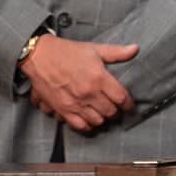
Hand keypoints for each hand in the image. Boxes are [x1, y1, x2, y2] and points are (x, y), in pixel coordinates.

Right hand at [22, 36, 137, 133]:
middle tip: (116, 108)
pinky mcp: (63, 110)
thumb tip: (135, 49)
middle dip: (116, 111)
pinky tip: (90, 121)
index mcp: (99, 78)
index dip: (128, 104)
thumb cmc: (67, 52)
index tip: (129, 105)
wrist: (40, 56)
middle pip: (111, 112)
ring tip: (103, 113)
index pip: (122, 98)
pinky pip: (80, 126)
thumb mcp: (95, 49)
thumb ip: (117, 53)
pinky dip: (88, 126)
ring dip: (103, 118)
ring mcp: (75, 103)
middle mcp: (89, 93)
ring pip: (98, 121)